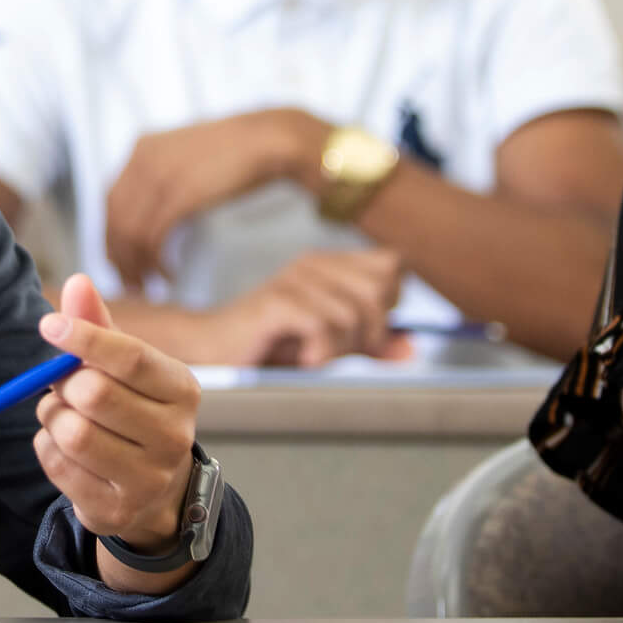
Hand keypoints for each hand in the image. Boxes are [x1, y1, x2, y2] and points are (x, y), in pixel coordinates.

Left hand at [33, 274, 204, 552]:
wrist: (155, 492)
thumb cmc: (135, 412)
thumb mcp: (125, 367)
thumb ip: (99, 325)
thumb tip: (77, 282)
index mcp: (182, 389)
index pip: (132, 358)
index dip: (86, 338)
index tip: (49, 325)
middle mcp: (174, 436)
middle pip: (95, 395)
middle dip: (64, 383)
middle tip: (61, 382)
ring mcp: (148, 479)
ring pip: (73, 433)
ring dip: (52, 416)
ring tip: (63, 414)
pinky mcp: (115, 510)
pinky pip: (57, 465)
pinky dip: (47, 447)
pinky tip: (63, 445)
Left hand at [104, 109, 324, 289]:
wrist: (268, 139)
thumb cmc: (235, 154)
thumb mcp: (187, 157)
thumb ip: (163, 178)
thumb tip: (149, 211)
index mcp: (142, 148)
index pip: (110, 201)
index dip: (111, 237)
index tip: (121, 263)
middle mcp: (143, 159)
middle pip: (114, 220)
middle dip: (119, 258)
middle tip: (132, 285)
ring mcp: (160, 176)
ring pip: (130, 233)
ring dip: (136, 266)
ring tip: (151, 287)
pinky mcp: (181, 194)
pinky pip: (154, 237)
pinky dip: (156, 262)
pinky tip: (169, 276)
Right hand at [203, 250, 406, 366]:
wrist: (212, 350)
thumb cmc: (270, 345)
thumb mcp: (330, 345)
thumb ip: (369, 343)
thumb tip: (411, 349)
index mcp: (330, 265)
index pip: (393, 265)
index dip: (390, 301)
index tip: (366, 328)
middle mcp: (314, 264)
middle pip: (381, 290)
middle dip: (370, 330)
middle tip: (337, 348)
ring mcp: (294, 279)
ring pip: (354, 315)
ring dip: (339, 348)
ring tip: (312, 356)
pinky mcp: (277, 301)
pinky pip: (324, 326)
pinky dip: (320, 351)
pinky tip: (302, 358)